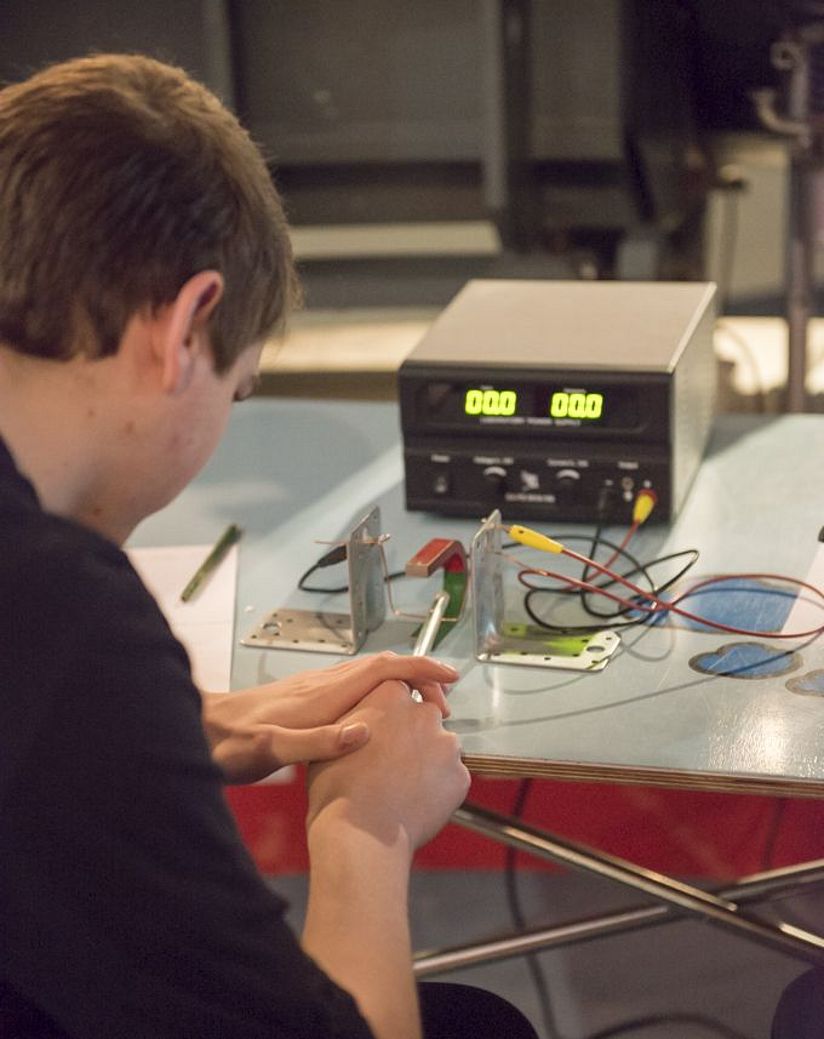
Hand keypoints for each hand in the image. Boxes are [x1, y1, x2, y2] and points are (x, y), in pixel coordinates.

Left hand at [203, 652, 459, 783]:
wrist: (197, 731)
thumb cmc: (231, 744)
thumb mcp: (270, 750)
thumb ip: (316, 743)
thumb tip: (364, 732)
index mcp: (324, 693)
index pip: (383, 668)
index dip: (420, 670)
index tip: (450, 679)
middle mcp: (324, 684)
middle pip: (383, 667)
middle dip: (420, 677)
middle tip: (444, 705)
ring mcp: (315, 689)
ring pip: (370, 675)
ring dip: (402, 685)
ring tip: (423, 709)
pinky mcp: (307, 698)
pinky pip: (356, 686)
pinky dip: (381, 693)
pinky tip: (380, 716)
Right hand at [306, 680, 470, 854]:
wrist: (360, 833)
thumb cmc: (338, 789)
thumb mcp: (334, 737)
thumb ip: (358, 718)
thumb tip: (362, 721)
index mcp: (390, 697)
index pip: (401, 691)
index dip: (394, 714)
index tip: (389, 729)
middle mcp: (423, 714)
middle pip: (426, 718)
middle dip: (414, 735)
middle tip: (393, 762)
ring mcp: (447, 745)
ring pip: (442, 748)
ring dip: (429, 761)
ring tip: (403, 786)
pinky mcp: (461, 775)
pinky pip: (452, 777)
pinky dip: (440, 787)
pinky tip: (416, 801)